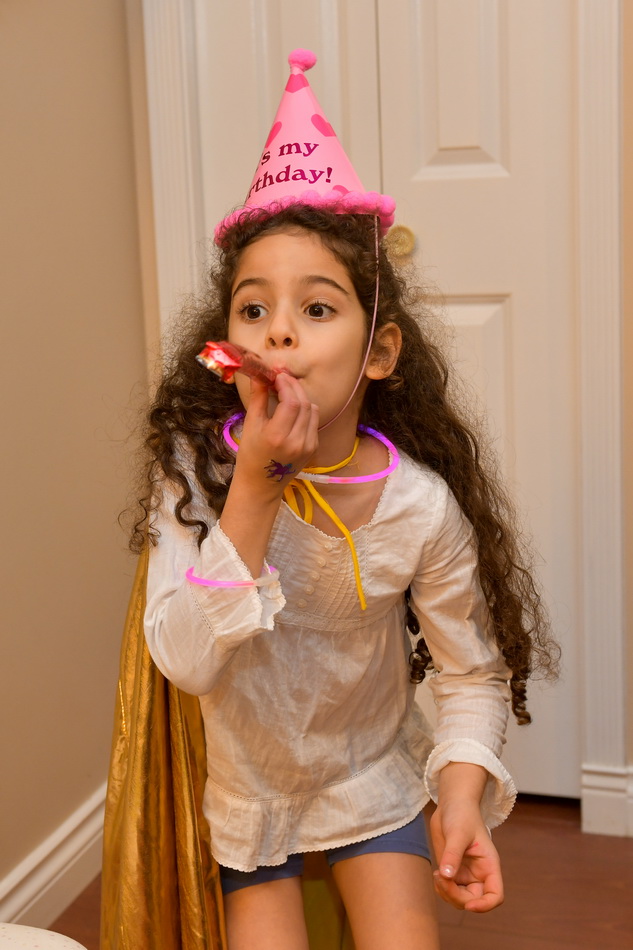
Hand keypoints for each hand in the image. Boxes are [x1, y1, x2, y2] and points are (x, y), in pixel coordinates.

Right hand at [235, 373, 318, 495]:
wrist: (261, 483)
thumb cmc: (250, 454)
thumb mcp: (251, 425)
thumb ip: (257, 398)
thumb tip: (259, 374)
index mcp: (277, 437)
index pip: (291, 402)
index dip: (286, 385)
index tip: (277, 375)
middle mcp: (296, 442)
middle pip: (304, 404)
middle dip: (294, 386)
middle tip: (283, 377)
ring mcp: (307, 446)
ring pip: (312, 410)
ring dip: (301, 397)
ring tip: (288, 391)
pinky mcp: (313, 448)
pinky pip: (313, 421)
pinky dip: (306, 410)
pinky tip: (293, 408)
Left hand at [429, 799, 503, 912]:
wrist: (452, 805)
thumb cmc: (462, 815)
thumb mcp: (458, 833)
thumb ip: (452, 855)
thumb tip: (446, 876)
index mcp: (489, 865)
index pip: (495, 895)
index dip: (485, 906)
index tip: (468, 905)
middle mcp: (479, 874)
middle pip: (474, 901)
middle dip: (456, 896)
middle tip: (440, 878)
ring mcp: (465, 874)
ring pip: (460, 899)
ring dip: (447, 894)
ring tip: (437, 875)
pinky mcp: (453, 871)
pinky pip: (449, 890)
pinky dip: (442, 889)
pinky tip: (436, 875)